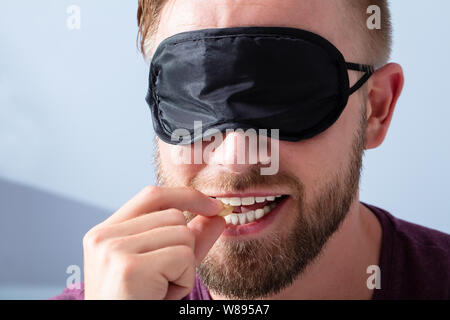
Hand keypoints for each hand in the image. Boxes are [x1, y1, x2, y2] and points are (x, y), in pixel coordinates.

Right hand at [82, 186, 224, 299]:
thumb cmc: (139, 302)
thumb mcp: (165, 267)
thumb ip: (189, 239)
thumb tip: (217, 216)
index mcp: (105, 232)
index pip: (152, 195)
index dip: (187, 196)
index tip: (214, 205)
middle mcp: (103, 236)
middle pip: (173, 216)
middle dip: (183, 248)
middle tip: (162, 280)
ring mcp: (113, 250)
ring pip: (182, 234)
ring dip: (184, 267)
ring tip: (159, 289)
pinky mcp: (129, 267)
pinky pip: (183, 257)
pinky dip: (184, 280)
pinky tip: (161, 295)